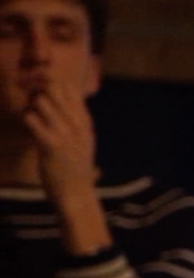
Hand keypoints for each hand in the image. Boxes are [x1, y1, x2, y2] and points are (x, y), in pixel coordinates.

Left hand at [23, 80, 108, 254]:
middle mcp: (77, 123)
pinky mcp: (51, 145)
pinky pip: (32, 120)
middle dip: (37, 91)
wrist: (77, 193)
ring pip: (42, 102)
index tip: (40, 94)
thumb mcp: (84, 140)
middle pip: (54, 89)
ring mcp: (66, 133)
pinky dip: (26, 121)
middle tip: (29, 104)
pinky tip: (28, 130)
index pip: (69, 88)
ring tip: (30, 119)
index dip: (51, 84)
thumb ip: (76, 121)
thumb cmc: (75, 167)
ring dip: (30, 107)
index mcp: (85, 121)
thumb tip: (65, 105)